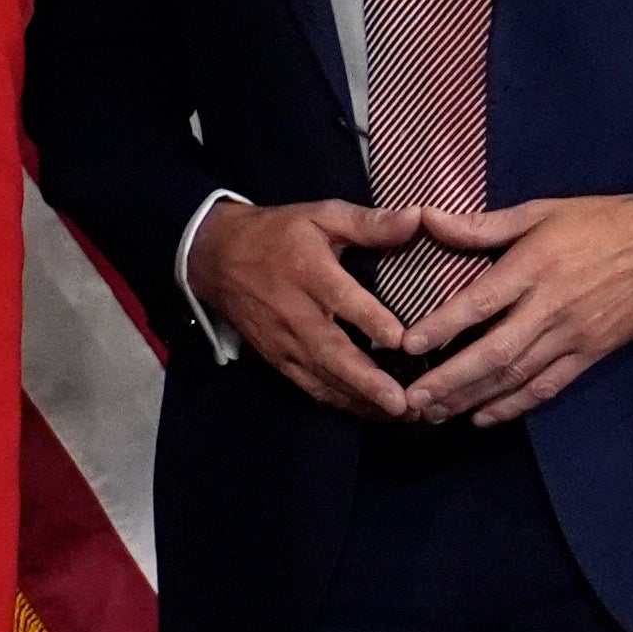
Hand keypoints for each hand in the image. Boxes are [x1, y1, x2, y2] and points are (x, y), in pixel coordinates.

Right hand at [185, 197, 423, 418]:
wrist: (214, 257)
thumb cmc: (277, 234)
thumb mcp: (320, 215)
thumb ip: (368, 222)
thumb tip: (418, 218)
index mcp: (308, 272)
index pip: (341, 299)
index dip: (370, 321)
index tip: (401, 341)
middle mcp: (294, 313)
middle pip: (332, 352)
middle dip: (367, 381)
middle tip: (402, 403)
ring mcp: (283, 341)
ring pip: (323, 377)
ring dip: (360, 400)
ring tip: (399, 416)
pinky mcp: (277, 358)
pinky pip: (309, 386)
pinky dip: (339, 402)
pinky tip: (369, 413)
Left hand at [392, 190, 632, 425]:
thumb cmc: (602, 222)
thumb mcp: (542, 211)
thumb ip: (482, 225)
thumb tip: (426, 217)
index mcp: (535, 267)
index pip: (480, 303)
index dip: (442, 327)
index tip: (407, 347)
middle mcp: (552, 306)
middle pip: (496, 352)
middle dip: (450, 380)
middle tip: (410, 400)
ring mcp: (575, 334)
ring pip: (519, 376)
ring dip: (473, 399)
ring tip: (434, 414)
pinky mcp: (594, 352)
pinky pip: (550, 386)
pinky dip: (516, 405)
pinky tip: (483, 417)